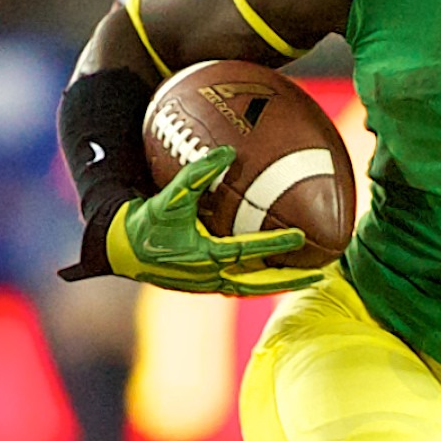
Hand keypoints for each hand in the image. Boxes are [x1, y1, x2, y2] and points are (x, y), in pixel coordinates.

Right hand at [99, 150, 321, 294]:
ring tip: (304, 278)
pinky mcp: (202, 285)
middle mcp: (209, 276)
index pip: (248, 252)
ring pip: (251, 288)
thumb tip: (227, 152)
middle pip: (259, 284)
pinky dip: (258, 280)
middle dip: (289, 281)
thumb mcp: (169, 197)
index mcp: (204, 257)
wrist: (121, 250)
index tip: (301, 237)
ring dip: (277, 284)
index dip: (276, 244)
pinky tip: (272, 272)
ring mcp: (207, 285)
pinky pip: (239, 284)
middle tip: (319, 276)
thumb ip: (197, 175)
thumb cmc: (145, 223)